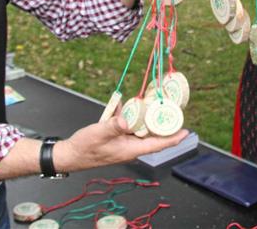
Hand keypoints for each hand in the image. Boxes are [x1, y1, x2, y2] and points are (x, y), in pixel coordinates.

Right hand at [56, 116, 188, 171]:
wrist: (70, 154)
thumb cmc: (85, 148)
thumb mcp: (99, 134)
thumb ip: (113, 126)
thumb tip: (126, 120)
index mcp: (131, 149)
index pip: (158, 145)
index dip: (173, 139)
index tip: (186, 132)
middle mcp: (131, 147)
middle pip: (152, 135)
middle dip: (162, 123)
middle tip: (172, 109)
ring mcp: (124, 142)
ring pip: (141, 128)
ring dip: (145, 117)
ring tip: (153, 103)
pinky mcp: (117, 137)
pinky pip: (128, 125)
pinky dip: (129, 115)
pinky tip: (125, 104)